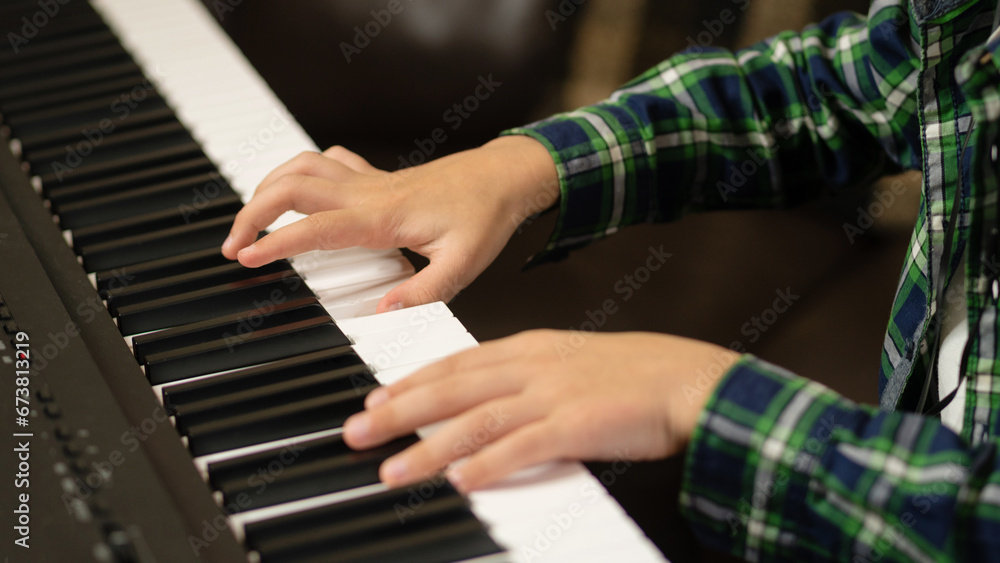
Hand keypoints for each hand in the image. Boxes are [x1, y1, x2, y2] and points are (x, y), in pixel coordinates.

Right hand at [222, 137, 558, 312]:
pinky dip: (299, 171)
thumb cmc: (486, 217)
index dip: (275, 241)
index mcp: (384, 217)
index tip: (246, 257)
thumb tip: (383, 312)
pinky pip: (327, 162)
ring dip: (267, 187)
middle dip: (252, 213)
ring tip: (249, 220)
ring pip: (302, 166)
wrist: (504, 178)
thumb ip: (424, 292)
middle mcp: (369, 193)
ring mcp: (370, 181)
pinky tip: (295, 192)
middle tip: (233, 246)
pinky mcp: (376, 178)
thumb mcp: (464, 265)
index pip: (315, 226)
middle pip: (292, 187)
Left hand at [342, 330, 739, 491]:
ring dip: (428, 447)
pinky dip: (487, 464)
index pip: (457, 364)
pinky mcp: (577, 424)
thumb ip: (529, 380)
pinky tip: (459, 479)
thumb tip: (490, 405)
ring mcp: (554, 394)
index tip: (376, 396)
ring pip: (476, 420)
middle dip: (399, 411)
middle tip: (358, 429)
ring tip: (391, 468)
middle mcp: (534, 367)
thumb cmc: (637, 374)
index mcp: (532, 348)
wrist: (688, 378)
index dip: (411, 382)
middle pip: (452, 389)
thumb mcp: (571, 364)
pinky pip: (523, 447)